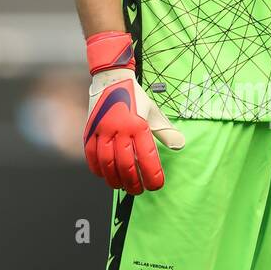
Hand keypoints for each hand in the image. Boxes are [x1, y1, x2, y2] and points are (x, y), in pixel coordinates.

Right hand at [83, 31, 184, 192]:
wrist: (112, 79)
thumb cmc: (136, 99)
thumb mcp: (154, 113)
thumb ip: (166, 132)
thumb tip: (180, 145)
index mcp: (139, 125)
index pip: (146, 157)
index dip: (152, 175)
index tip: (156, 185)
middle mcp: (120, 128)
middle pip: (126, 165)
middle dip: (133, 182)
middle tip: (138, 190)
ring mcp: (103, 130)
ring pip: (107, 163)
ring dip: (115, 179)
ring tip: (122, 187)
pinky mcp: (90, 130)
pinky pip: (91, 155)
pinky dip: (97, 168)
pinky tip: (104, 175)